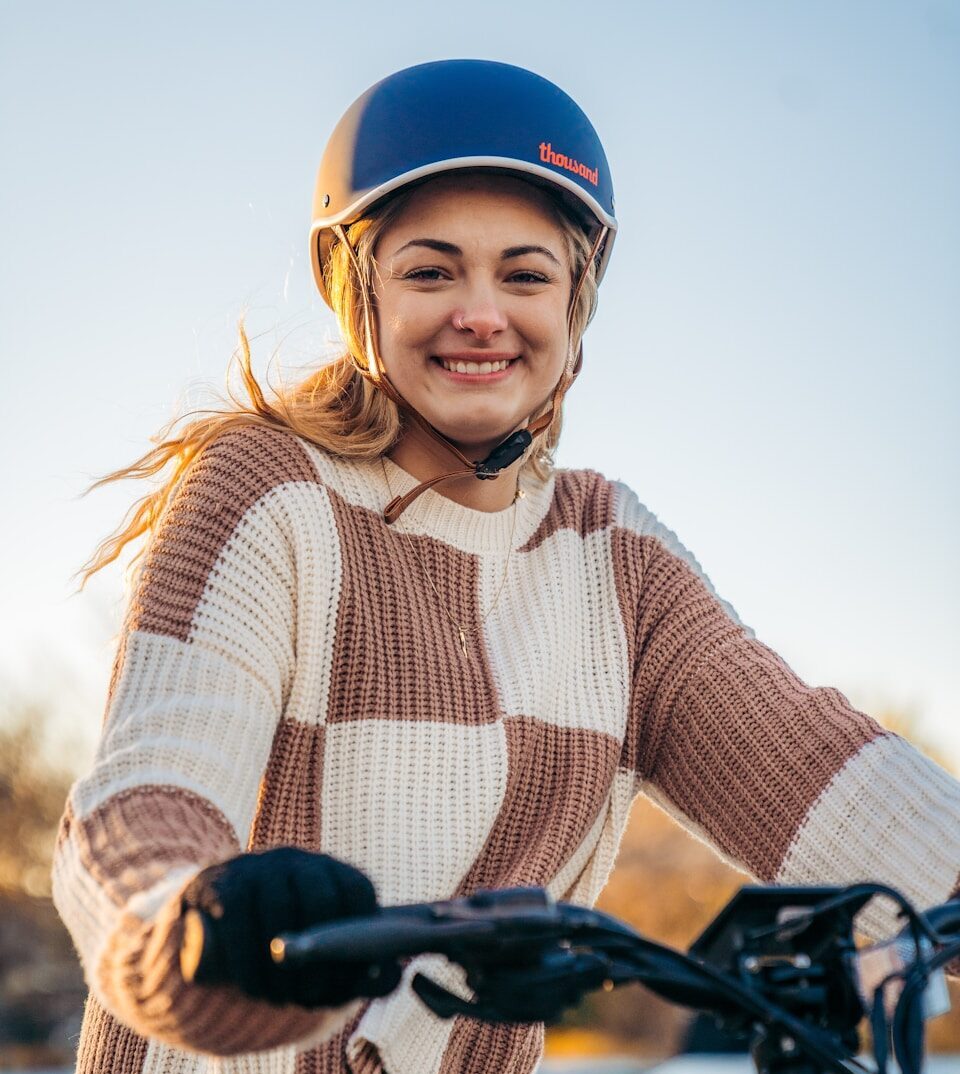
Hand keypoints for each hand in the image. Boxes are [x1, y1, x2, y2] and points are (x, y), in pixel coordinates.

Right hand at [180, 847, 401, 1007]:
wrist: (212, 915)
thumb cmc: (281, 935)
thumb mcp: (318, 945)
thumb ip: (356, 964)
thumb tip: (392, 974)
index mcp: (330, 870)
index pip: (359, 891)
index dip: (359, 937)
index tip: (349, 977)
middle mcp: (298, 860)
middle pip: (321, 899)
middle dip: (320, 957)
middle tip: (313, 997)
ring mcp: (260, 866)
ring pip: (279, 913)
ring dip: (282, 968)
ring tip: (282, 1001)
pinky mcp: (225, 883)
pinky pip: (239, 922)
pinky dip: (249, 963)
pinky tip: (254, 989)